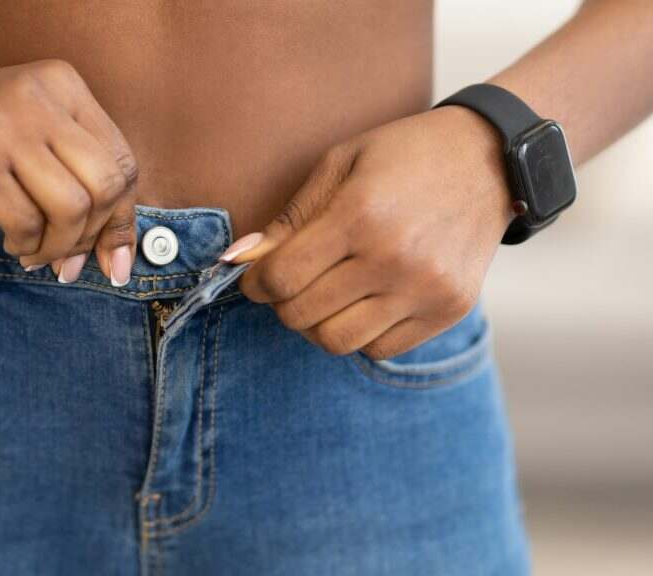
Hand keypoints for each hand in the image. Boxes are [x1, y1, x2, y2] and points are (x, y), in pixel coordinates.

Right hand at [0, 60, 138, 284]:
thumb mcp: (32, 138)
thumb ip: (80, 181)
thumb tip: (122, 259)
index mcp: (62, 83)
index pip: (123, 162)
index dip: (122, 218)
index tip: (108, 256)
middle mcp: (36, 97)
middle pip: (105, 186)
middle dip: (92, 236)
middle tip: (66, 257)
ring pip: (71, 208)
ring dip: (58, 247)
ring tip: (36, 251)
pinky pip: (25, 222)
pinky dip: (26, 245)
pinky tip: (12, 242)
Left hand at [222, 106, 514, 358]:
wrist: (491, 160)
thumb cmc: (403, 156)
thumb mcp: (339, 164)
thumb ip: (290, 218)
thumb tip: (237, 259)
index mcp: (359, 215)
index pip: (281, 278)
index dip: (254, 284)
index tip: (255, 278)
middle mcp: (393, 258)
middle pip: (302, 316)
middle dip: (282, 304)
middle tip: (291, 284)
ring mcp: (425, 289)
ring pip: (338, 342)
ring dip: (318, 324)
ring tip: (326, 295)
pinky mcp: (449, 310)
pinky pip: (380, 350)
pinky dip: (361, 334)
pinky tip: (365, 301)